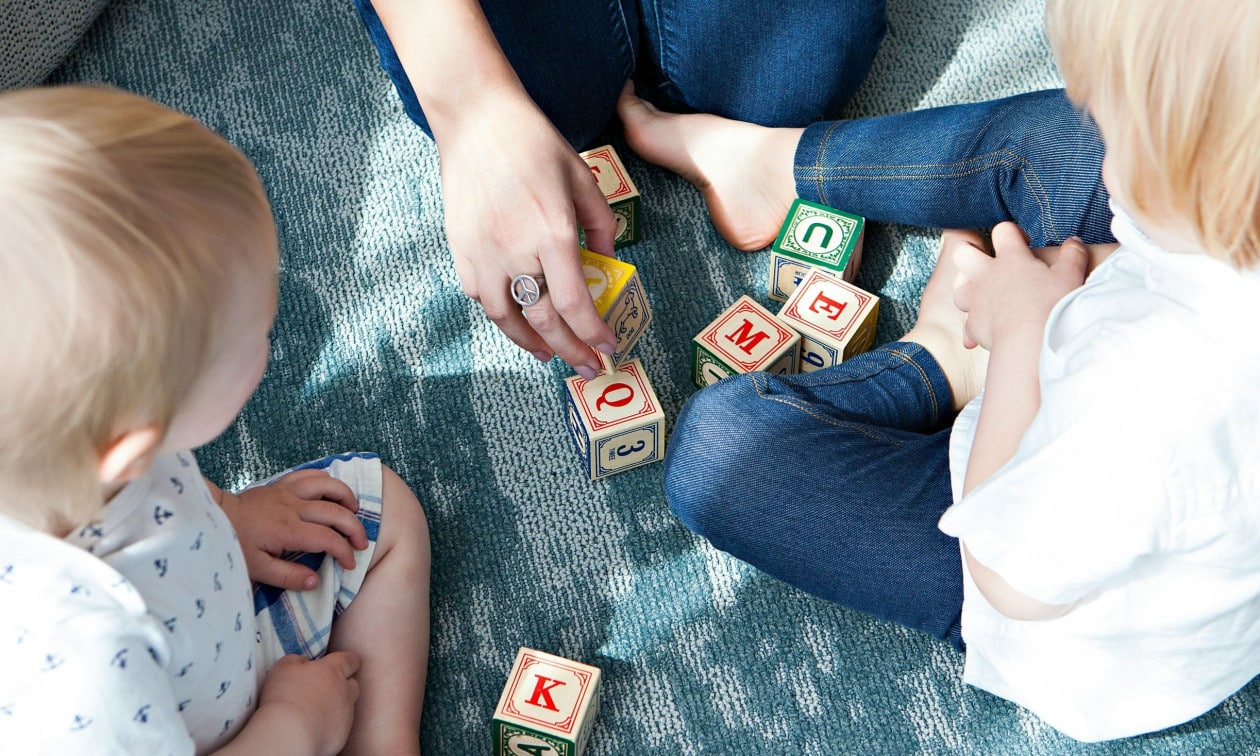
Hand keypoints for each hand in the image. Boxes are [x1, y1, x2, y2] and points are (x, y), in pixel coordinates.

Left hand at [217, 469, 367, 589]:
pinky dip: (327, 479)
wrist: (213, 517)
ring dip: (346, 497)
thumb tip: (316, 581)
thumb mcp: (256, 570)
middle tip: (362, 543)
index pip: (327, 539)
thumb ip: (287, 577)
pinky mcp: (282, 484)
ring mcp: (288, 492)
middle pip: (335, 511)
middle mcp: (292, 507)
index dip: (344, 552)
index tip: (350, 564)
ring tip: (355, 511)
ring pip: (328, 485)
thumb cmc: (234, 545)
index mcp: (287, 530)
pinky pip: (310, 474)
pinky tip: (333, 491)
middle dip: (355, 528)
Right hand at [256, 652, 360, 755]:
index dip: (348, 661)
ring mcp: (346, 714)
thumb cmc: (284, 696)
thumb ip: (298, 660)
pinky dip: (331, 725)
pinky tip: (315, 727)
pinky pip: (341, 727)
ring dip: (336, 706)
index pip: (350, 660)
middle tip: (326, 689)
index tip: (345, 663)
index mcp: (333, 670)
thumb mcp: (284, 666)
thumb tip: (304, 662)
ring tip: (317, 711)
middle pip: (353, 684)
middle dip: (344, 685)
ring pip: (347, 707)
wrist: (289, 733)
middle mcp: (344, 691)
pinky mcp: (342, 734)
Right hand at [435, 93, 617, 376]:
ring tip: (550, 353)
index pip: (575, 304)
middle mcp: (516, 251)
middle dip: (571, 351)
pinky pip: (482, 298)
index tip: (607, 348)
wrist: (477, 119)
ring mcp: (483, 254)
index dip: (593, 334)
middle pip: (545, 321)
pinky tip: (518, 319)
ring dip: (532, 344)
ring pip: (507, 319)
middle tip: (588, 367)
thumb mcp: (583, 180)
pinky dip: (503, 316)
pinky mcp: (461, 250)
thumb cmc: (534, 144)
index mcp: (552, 233)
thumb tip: (608, 266)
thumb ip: (601, 227)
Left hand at [953, 223, 1088, 350]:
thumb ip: (1072, 255)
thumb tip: (1074, 242)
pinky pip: (966, 324)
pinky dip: (973, 327)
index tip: (1024, 244)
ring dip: (967, 288)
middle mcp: (987, 276)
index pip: (1002, 231)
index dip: (1012, 232)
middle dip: (971, 252)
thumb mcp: (1070, 275)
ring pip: (958, 287)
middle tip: (988, 261)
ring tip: (982, 293)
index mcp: (1011, 258)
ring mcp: (976, 300)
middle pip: (963, 252)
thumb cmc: (1052, 306)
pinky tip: (981, 332)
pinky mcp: (973, 325)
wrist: (1030, 342)